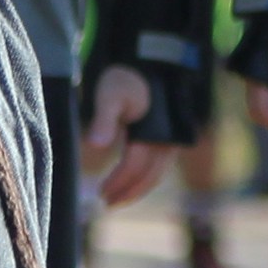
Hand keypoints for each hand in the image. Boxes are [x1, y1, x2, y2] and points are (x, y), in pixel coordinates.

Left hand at [83, 71, 169, 209]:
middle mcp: (167, 141)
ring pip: (158, 174)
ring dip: (139, 189)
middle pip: (149, 176)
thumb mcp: (110, 94)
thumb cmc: (126, 78)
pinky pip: (161, 167)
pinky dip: (147, 178)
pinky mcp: (171, 138)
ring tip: (119, 199)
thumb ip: (104, 120)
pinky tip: (134, 181)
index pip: (134, 167)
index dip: (118, 183)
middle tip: (108, 203)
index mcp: (151, 134)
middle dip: (128, 192)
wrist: (150, 63)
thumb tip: (95, 145)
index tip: (101, 193)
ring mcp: (172, 141)